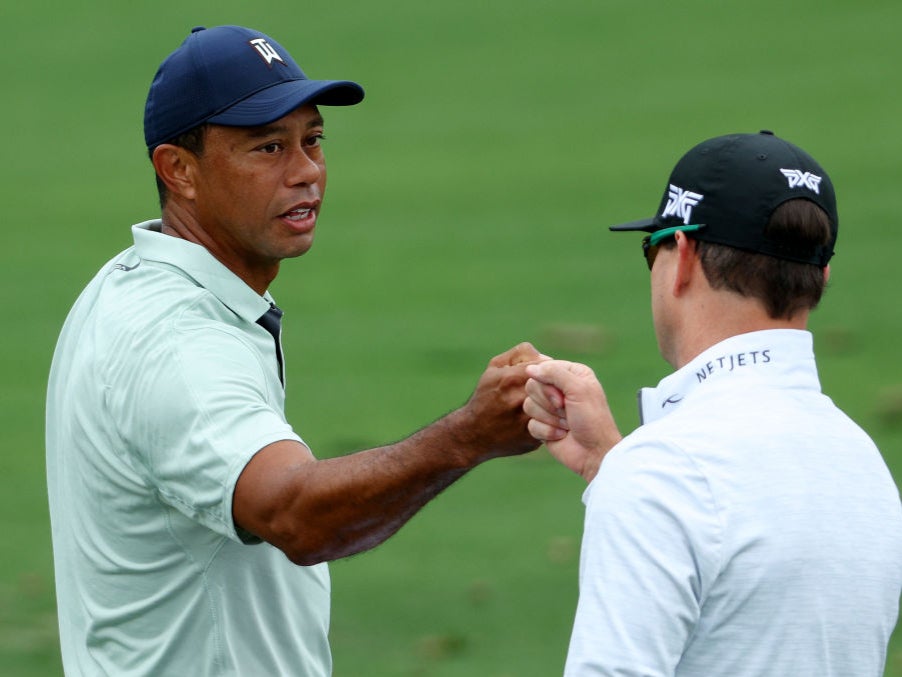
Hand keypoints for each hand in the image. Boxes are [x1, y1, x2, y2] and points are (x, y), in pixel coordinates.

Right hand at [455, 342, 547, 460]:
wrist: (474, 434)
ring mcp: (527, 421)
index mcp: (511, 379)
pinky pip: (551, 426)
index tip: (545, 374)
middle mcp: (520, 400)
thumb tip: (544, 357)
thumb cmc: (485, 396)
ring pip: (555, 407)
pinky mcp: (533, 438)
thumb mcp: (495, 368)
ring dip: (556, 405)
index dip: (547, 369)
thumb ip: (520, 354)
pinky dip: (551, 421)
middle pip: (553, 386)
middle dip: (554, 386)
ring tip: (552, 404)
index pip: (544, 366)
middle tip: (553, 388)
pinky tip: (545, 419)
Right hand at [524, 360, 620, 482]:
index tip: (563, 398)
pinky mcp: (543, 426)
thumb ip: (553, 373)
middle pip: (532, 386)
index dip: (548, 385)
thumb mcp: (578, 389)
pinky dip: (547, 431)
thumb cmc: (592, 419)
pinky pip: (530, 424)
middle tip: (566, 411)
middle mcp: (559, 388)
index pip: (543, 368)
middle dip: (548, 403)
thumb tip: (529, 369)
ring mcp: (549, 408)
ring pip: (529, 405)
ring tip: (567, 424)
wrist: (595, 452)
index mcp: (571, 374)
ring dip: (550, 418)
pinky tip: (562, 435)